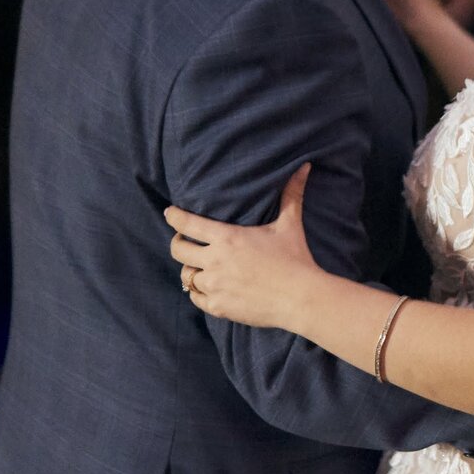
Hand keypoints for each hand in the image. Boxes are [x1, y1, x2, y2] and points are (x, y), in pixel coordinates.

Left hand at [167, 167, 325, 331]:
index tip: (169, 213)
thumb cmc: (296, 258)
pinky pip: (195, 298)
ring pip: (186, 275)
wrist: (301, 298)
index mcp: (227, 238)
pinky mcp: (218, 306)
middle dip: (178, 244)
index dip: (174, 216)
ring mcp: (214, 286)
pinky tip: (207, 288)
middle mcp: (215, 261)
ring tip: (199, 267)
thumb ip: (291, 195)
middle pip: (178, 250)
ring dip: (191, 269)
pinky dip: (198, 292)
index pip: (187, 224)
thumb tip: (303, 166)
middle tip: (183, 242)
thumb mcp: (289, 224)